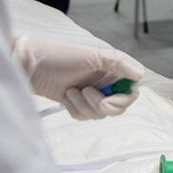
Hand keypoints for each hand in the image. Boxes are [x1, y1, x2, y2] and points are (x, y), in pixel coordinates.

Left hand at [13, 37, 145, 119]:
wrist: (31, 67)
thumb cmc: (60, 57)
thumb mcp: (92, 56)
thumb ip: (119, 63)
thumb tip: (141, 74)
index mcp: (113, 69)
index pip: (131, 90)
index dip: (123, 99)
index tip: (108, 98)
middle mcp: (106, 82)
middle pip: (118, 107)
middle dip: (101, 104)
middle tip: (86, 92)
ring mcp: (92, 94)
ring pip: (100, 114)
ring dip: (84, 106)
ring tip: (70, 91)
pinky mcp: (79, 104)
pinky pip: (85, 117)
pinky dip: (75, 109)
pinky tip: (65, 97)